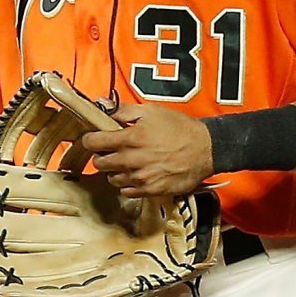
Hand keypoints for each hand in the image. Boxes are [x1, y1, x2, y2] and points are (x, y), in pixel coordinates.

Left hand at [81, 104, 213, 201]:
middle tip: (110, 150)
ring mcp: (140, 178)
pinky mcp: (150, 191)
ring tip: (125, 162)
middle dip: (101, 155)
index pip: (93, 142)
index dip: (89, 139)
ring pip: (112, 178)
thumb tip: (102, 105)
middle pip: (100, 163)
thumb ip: (123, 110)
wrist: (206, 149)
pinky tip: (136, 174)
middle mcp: (131, 160)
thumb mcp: (152, 111)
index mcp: (129, 139)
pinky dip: (127, 184)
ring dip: (114, 171)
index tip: (92, 138)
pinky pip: (127, 191)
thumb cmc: (180, 128)